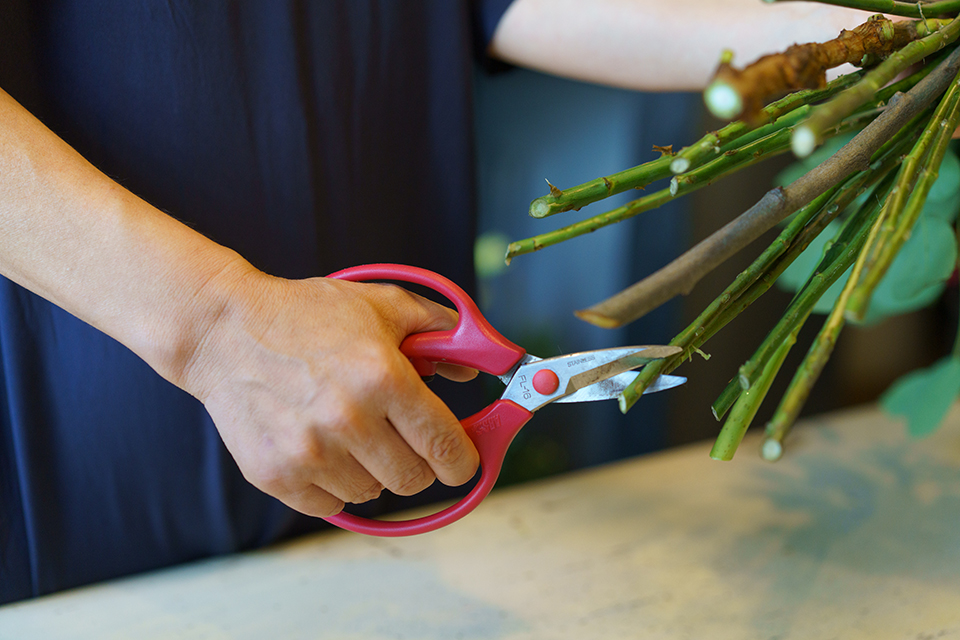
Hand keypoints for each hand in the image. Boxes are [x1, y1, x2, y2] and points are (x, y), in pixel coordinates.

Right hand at [179, 266, 479, 516]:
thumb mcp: (382, 306)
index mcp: (383, 378)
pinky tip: (320, 443)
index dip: (464, 461)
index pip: (446, 447)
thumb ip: (441, 332)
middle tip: (401, 436)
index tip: (463, 462)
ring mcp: (309, 453)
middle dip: (417, 460)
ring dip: (371, 469)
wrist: (224, 331)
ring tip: (348, 428)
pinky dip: (334, 482)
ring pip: (372, 492)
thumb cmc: (307, 314)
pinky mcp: (276, 476)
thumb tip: (478, 367)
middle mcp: (348, 420)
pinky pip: (331, 504)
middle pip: (414, 478)